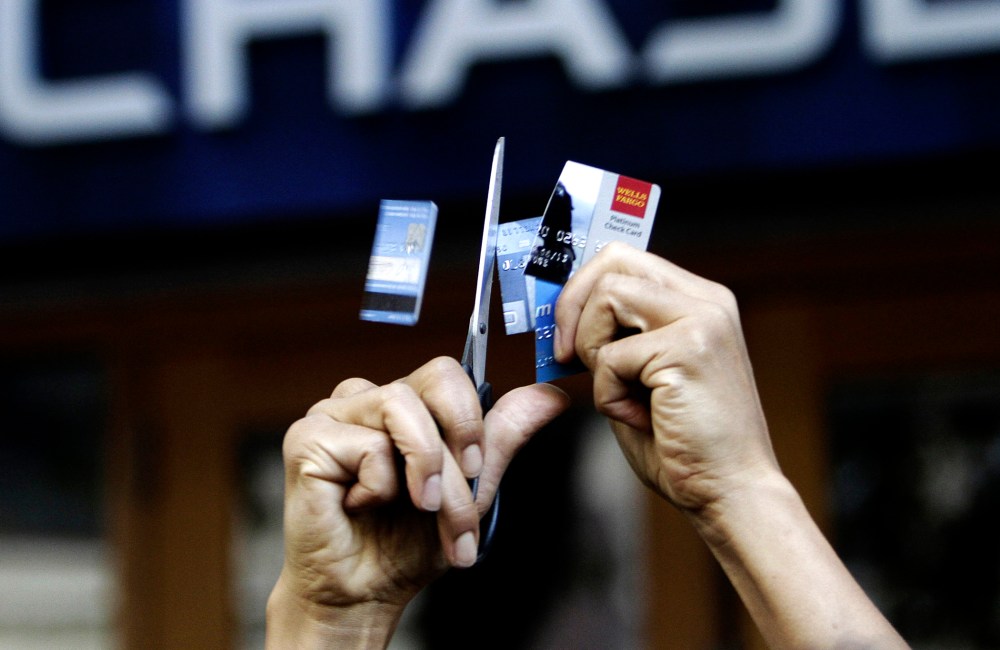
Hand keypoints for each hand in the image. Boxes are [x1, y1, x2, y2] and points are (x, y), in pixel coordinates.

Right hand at [266, 357, 567, 647]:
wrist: (362, 595)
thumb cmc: (405, 544)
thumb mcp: (470, 489)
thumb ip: (502, 438)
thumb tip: (551, 395)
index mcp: (402, 406)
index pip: (447, 373)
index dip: (471, 416)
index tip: (476, 469)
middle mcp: (367, 400)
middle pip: (434, 379)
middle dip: (459, 445)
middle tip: (454, 493)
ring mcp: (333, 414)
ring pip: (403, 405)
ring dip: (427, 470)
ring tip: (420, 508)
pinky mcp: (307, 438)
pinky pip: (368, 444)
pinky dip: (379, 486)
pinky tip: (359, 507)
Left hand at [553, 242, 778, 513]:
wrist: (731, 492)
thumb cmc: (683, 443)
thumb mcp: (643, 375)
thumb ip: (616, 337)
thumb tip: (563, 315)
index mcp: (699, 302)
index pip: (624, 258)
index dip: (581, 289)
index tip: (562, 331)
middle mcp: (707, 301)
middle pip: (613, 260)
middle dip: (573, 307)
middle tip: (566, 354)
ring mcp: (703, 320)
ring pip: (608, 295)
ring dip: (592, 348)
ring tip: (618, 391)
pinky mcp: (689, 348)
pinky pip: (611, 355)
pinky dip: (608, 394)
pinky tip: (639, 417)